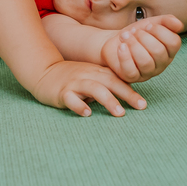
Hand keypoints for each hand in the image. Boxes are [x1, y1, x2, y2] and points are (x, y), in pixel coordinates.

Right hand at [33, 60, 147, 116]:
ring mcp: (74, 83)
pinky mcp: (62, 92)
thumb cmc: (70, 77)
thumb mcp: (90, 76)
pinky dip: (79, 105)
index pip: (117, 80)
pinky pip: (71, 99)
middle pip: (110, 82)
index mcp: (96, 72)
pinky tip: (87, 114)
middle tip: (140, 106)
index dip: (131, 91)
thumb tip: (126, 96)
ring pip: (94, 89)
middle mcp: (88, 75)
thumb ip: (106, 83)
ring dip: (108, 100)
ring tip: (119, 113)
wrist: (43, 72)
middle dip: (126, 94)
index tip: (143, 104)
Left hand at [100, 15, 183, 82]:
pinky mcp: (132, 77)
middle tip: (135, 32)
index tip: (148, 26)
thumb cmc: (138, 33)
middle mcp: (161, 64)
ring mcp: (147, 73)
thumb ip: (167, 21)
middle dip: (144, 37)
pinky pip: (131, 71)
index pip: (174, 42)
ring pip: (145, 62)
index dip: (160, 31)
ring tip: (125, 36)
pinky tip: (121, 46)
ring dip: (133, 45)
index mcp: (170, 51)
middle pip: (159, 52)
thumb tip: (179, 25)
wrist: (117, 40)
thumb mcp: (153, 23)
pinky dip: (125, 56)